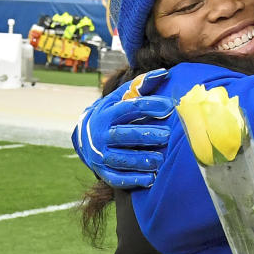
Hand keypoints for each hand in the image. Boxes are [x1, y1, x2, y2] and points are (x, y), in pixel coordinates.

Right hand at [71, 69, 172, 188]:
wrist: (85, 135)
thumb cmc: (112, 113)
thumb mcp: (121, 97)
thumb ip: (141, 86)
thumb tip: (164, 73)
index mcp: (107, 113)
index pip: (128, 108)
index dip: (149, 106)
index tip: (168, 107)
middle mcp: (101, 134)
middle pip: (123, 135)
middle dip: (145, 135)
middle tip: (167, 135)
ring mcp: (100, 155)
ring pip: (120, 159)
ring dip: (140, 160)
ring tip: (160, 160)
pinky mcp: (102, 172)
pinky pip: (116, 178)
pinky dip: (133, 180)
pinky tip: (150, 179)